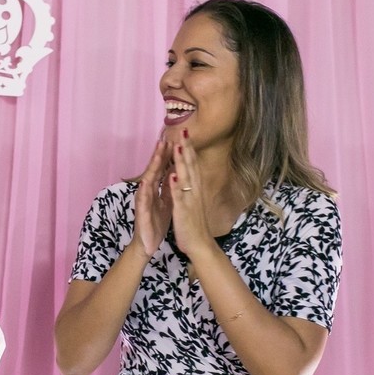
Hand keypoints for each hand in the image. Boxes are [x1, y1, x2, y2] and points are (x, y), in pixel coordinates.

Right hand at [132, 138, 172, 258]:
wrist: (147, 243)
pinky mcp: (141, 213)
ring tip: (156, 153)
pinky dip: (145, 191)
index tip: (175, 140)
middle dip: (159, 155)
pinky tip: (145, 182)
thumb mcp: (166, 202)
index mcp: (156, 189)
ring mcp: (143, 202)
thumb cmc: (155, 222)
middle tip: (164, 138)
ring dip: (152, 167)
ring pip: (148, 181)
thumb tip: (174, 172)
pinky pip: (143, 201)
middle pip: (154, 170)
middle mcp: (148, 192)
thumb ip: (168, 187)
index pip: (163, 169)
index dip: (168, 155)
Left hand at [167, 136, 211, 256]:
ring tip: (179, 146)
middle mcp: (195, 191)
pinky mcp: (184, 211)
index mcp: (196, 189)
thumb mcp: (193, 201)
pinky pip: (179, 197)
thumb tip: (190, 174)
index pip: (193, 165)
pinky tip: (173, 176)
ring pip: (186, 178)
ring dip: (183, 162)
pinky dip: (176, 186)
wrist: (200, 244)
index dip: (189, 149)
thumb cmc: (195, 224)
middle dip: (187, 148)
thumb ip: (191, 187)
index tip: (185, 133)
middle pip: (191, 166)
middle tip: (184, 130)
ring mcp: (190, 200)